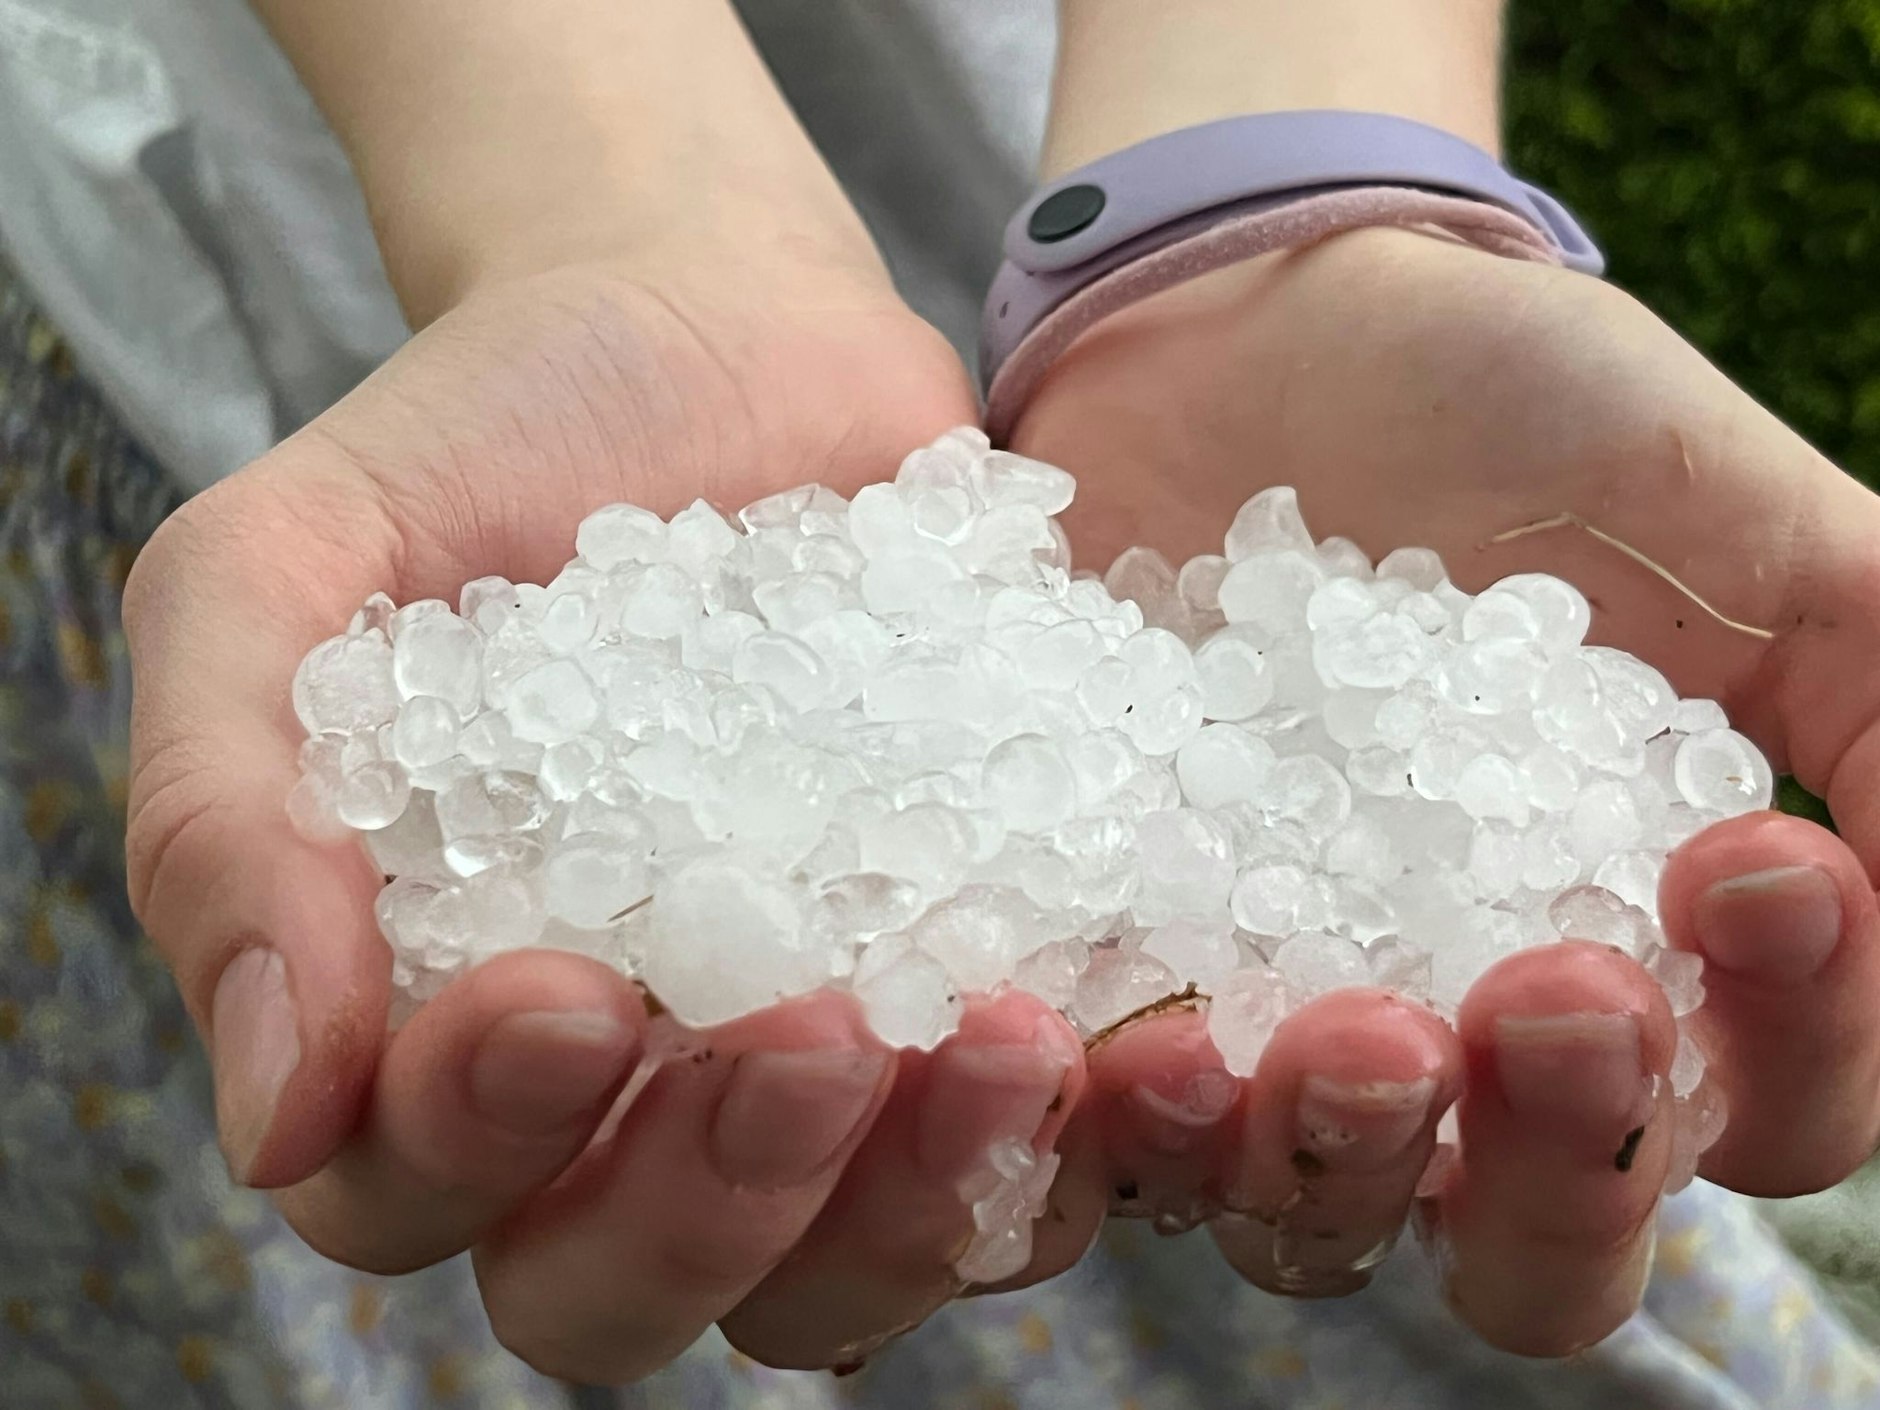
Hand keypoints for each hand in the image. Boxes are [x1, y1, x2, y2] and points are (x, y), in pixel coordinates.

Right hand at [123, 258, 1120, 1380]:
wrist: (713, 334)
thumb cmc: (481, 448)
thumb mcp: (283, 574)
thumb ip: (224, 809)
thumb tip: (276, 1108)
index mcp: (429, 1021)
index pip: (417, 1191)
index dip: (476, 1144)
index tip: (562, 989)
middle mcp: (619, 1086)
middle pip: (634, 1284)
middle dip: (713, 1202)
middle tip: (804, 1033)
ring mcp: (808, 1052)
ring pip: (845, 1266)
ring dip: (919, 1202)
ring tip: (1001, 1033)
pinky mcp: (969, 979)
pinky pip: (1026, 1143)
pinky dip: (1070, 1126)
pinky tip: (1110, 1017)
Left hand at [1009, 228, 1879, 1353]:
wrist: (1249, 330)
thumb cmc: (1513, 419)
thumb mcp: (1736, 528)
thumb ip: (1878, 692)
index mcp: (1636, 959)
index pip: (1761, 1110)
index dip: (1795, 1041)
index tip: (1749, 865)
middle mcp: (1453, 1038)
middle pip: (1530, 1246)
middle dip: (1560, 1161)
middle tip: (1549, 995)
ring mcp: (1259, 1017)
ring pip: (1303, 1216)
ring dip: (1332, 1161)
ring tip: (1339, 1029)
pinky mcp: (1091, 967)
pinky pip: (1087, 1112)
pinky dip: (1110, 1113)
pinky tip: (1111, 1030)